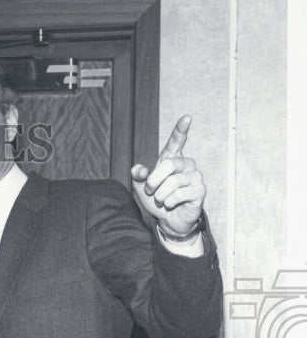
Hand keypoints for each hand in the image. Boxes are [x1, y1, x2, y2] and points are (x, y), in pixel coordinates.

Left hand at [131, 114, 205, 234]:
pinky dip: (169, 202)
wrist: (168, 220)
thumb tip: (139, 169)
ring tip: (161, 200)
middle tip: (150, 191)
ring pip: (172, 182)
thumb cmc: (157, 200)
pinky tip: (171, 205)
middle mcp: (186, 164)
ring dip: (160, 195)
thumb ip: (138, 177)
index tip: (186, 117)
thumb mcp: (142, 188)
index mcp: (172, 159)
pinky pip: (179, 194)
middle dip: (153, 181)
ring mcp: (196, 176)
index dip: (180, 130)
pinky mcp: (200, 190)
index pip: (176, 142)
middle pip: (168, 164)